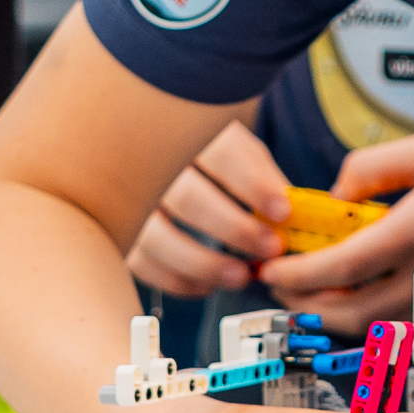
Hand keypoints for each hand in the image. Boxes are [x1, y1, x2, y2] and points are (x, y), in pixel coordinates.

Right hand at [128, 119, 290, 297]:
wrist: (144, 147)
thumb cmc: (204, 151)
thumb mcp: (235, 148)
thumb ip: (261, 176)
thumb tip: (293, 214)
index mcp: (188, 128)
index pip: (222, 153)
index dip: (253, 184)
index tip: (283, 212)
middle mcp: (150, 160)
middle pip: (190, 199)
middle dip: (235, 229)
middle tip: (270, 248)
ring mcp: (128, 198)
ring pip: (159, 237)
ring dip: (205, 263)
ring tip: (241, 276)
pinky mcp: (120, 232)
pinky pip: (143, 264)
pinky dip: (177, 280)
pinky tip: (208, 284)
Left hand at [260, 132, 413, 329]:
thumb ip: (369, 169)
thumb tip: (335, 200)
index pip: (344, 266)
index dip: (299, 274)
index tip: (272, 269)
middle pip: (353, 311)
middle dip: (307, 302)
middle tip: (281, 284)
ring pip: (376, 324)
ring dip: (335, 310)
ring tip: (312, 284)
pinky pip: (402, 320)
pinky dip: (369, 312)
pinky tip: (356, 288)